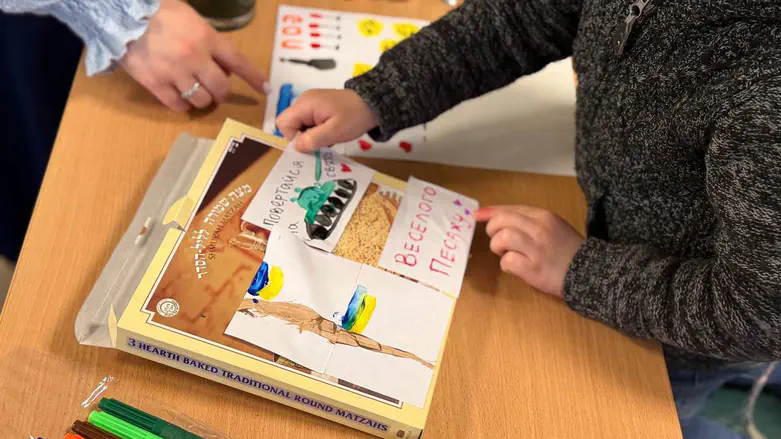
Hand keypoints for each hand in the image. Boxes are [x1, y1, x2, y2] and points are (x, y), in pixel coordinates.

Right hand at [120, 0, 268, 111]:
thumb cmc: (158, 10)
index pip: (238, 61)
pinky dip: (183, 105)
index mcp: (207, 38)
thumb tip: (223, 62)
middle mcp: (195, 58)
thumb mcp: (191, 17)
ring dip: (203, 100)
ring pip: (202, 100)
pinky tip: (180, 98)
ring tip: (196, 93)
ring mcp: (175, 73)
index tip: (266, 89)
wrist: (120, 14)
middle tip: (216, 90)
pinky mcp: (155, 84)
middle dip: (222, 92)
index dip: (254, 77)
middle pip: (220, 88)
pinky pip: (178, 105)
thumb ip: (209, 39)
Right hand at [276, 89, 378, 151]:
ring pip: (300, 125)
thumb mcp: (334, 132)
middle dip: (303, 137)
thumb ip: (313, 139)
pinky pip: (309, 123)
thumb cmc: (354, 117)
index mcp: (305, 104)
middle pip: (290, 124)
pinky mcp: (319, 108)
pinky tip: (330, 134)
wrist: (373, 104)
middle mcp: (304, 101)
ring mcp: (311, 104)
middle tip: (322, 142)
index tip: (311, 143)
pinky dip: (317, 131)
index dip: (292, 137)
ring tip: (329, 138)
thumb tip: (296, 147)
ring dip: (311, 136)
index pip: (283, 123)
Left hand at [474, 205, 583, 297]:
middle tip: (498, 241)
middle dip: (492, 230)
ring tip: (505, 253)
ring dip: (497, 247)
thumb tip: (495, 216)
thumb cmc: (567, 250)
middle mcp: (540, 229)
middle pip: (501, 221)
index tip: (477, 216)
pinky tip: (515, 267)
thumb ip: (528, 220)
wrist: (589, 272)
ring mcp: (537, 249)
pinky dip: (506, 265)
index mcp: (544, 216)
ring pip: (502, 238)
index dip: (490, 212)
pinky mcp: (533, 269)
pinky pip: (507, 261)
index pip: (510, 209)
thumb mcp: (553, 226)